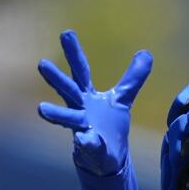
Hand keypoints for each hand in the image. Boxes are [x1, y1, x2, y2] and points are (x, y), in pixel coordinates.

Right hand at [37, 30, 151, 176]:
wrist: (106, 156)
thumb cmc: (108, 123)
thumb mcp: (122, 98)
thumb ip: (132, 78)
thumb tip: (146, 53)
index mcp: (86, 95)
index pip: (80, 70)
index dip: (74, 53)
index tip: (66, 33)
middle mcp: (79, 109)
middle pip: (68, 90)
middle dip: (56, 78)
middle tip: (41, 63)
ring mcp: (81, 129)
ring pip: (68, 119)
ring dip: (56, 114)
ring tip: (41, 108)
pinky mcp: (90, 148)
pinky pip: (88, 144)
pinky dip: (86, 142)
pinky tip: (84, 139)